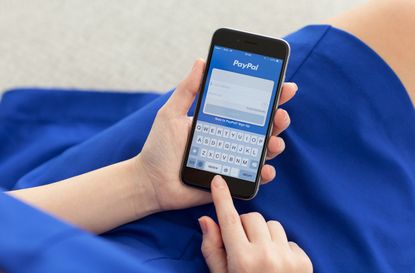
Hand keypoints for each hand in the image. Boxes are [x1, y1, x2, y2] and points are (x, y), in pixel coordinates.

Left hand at [136, 59, 297, 210]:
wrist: (151, 182)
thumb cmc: (159, 148)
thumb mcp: (171, 114)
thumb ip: (187, 90)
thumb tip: (201, 61)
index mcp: (220, 120)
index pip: (249, 105)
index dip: (269, 96)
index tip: (284, 86)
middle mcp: (231, 138)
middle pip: (263, 126)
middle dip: (278, 118)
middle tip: (280, 113)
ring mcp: (233, 159)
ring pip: (263, 150)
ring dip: (275, 144)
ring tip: (273, 142)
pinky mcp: (231, 179)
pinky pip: (253, 177)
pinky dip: (264, 173)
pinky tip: (265, 169)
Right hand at [199, 175, 312, 272]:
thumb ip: (212, 249)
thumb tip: (206, 220)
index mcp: (241, 260)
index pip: (229, 219)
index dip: (222, 198)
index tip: (218, 181)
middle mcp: (265, 256)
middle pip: (253, 218)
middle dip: (245, 226)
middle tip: (242, 245)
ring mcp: (287, 258)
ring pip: (272, 225)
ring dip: (264, 235)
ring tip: (261, 257)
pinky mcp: (303, 261)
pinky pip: (288, 239)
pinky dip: (280, 247)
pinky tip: (277, 265)